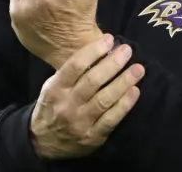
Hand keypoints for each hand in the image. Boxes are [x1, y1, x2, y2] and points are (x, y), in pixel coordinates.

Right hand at [30, 34, 145, 159]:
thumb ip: (71, 72)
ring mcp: (80, 122)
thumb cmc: (52, 107)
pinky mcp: (93, 136)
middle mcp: (68, 104)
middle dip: (113, 63)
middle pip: (93, 81)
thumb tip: (99, 51)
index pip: (75, 66)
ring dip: (123, 82)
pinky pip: (111, 119)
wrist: (43, 143)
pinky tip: (135, 91)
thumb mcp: (52, 87)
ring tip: (138, 69)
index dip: (94, 51)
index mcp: (56, 88)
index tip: (109, 39)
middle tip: (127, 50)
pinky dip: (124, 104)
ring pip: (104, 99)